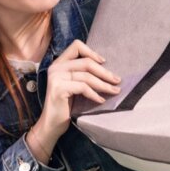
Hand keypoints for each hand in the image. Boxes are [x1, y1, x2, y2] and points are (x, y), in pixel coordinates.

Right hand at [27, 40, 119, 160]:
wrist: (52, 124)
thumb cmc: (65, 105)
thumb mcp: (74, 85)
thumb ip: (81, 74)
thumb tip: (106, 69)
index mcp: (59, 63)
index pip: (76, 46)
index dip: (92, 52)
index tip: (104, 62)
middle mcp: (55, 67)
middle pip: (86, 62)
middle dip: (104, 72)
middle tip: (117, 81)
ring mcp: (56, 77)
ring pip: (86, 76)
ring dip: (103, 84)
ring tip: (114, 91)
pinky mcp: (58, 88)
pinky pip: (83, 87)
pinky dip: (94, 94)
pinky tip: (101, 100)